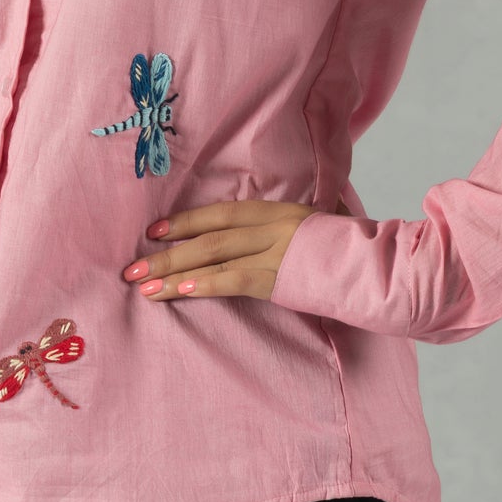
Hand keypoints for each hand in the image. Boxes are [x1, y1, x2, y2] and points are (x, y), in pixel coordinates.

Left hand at [120, 195, 345, 302]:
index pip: (218, 214)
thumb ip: (282, 225)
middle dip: (165, 254)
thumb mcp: (309, 224)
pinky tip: (180, 291)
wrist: (370, 262)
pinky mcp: (278, 277)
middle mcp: (267, 226)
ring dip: (173, 274)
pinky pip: (234, 279)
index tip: (153, 232)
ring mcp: (271, 250)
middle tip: (130, 268)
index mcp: (273, 211)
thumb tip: (256, 236)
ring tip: (142, 286)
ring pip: (212, 259)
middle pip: (206, 238)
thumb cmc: (343, 247)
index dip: (183, 222)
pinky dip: (205, 284)